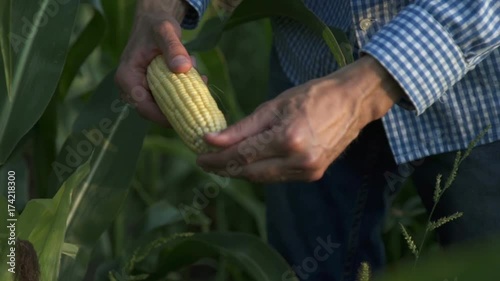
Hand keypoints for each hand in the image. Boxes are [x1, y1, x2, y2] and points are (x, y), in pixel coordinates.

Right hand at [115, 0, 192, 125]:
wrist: (154, 23)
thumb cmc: (155, 25)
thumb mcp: (165, 31)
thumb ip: (173, 48)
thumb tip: (182, 68)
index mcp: (127, 77)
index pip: (143, 107)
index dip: (163, 117)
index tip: (187, 116)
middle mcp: (131, 88)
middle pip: (154, 111)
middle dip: (179, 107)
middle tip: (201, 93)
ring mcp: (141, 90)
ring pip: (164, 106)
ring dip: (184, 98)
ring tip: (200, 80)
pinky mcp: (152, 90)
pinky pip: (168, 100)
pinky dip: (184, 93)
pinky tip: (198, 79)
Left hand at [197, 56, 403, 182]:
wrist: (352, 102)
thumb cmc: (313, 95)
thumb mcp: (274, 105)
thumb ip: (242, 127)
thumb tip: (212, 140)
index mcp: (287, 139)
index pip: (242, 155)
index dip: (217, 158)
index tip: (199, 155)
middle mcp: (298, 161)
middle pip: (250, 172)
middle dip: (225, 168)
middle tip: (206, 161)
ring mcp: (308, 171)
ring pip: (263, 178)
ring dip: (241, 171)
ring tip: (222, 162)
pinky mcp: (313, 175)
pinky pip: (278, 177)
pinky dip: (260, 171)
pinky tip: (249, 163)